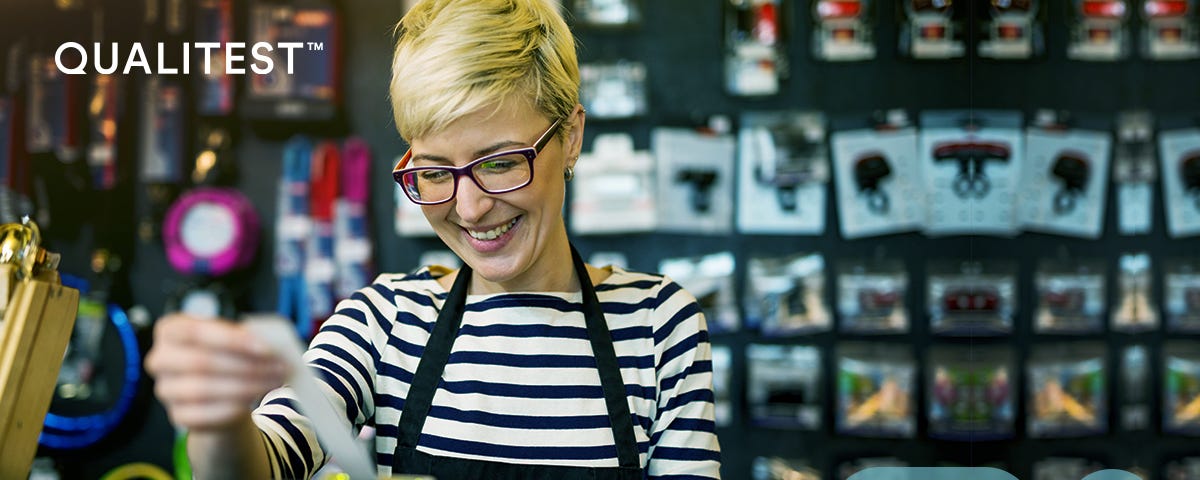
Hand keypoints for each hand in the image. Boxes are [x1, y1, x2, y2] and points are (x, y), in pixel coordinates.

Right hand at [145, 313, 288, 430]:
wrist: (221, 391)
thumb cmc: (229, 355)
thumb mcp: (235, 337)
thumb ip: (248, 335)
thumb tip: (272, 343)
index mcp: (170, 330)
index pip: (193, 331)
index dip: (230, 339)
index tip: (264, 347)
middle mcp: (160, 359)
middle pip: (199, 362)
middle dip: (244, 365)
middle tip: (278, 366)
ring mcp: (166, 389)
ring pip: (203, 389)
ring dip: (246, 386)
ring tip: (274, 381)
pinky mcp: (177, 415)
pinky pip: (205, 414)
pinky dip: (234, 406)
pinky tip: (255, 398)